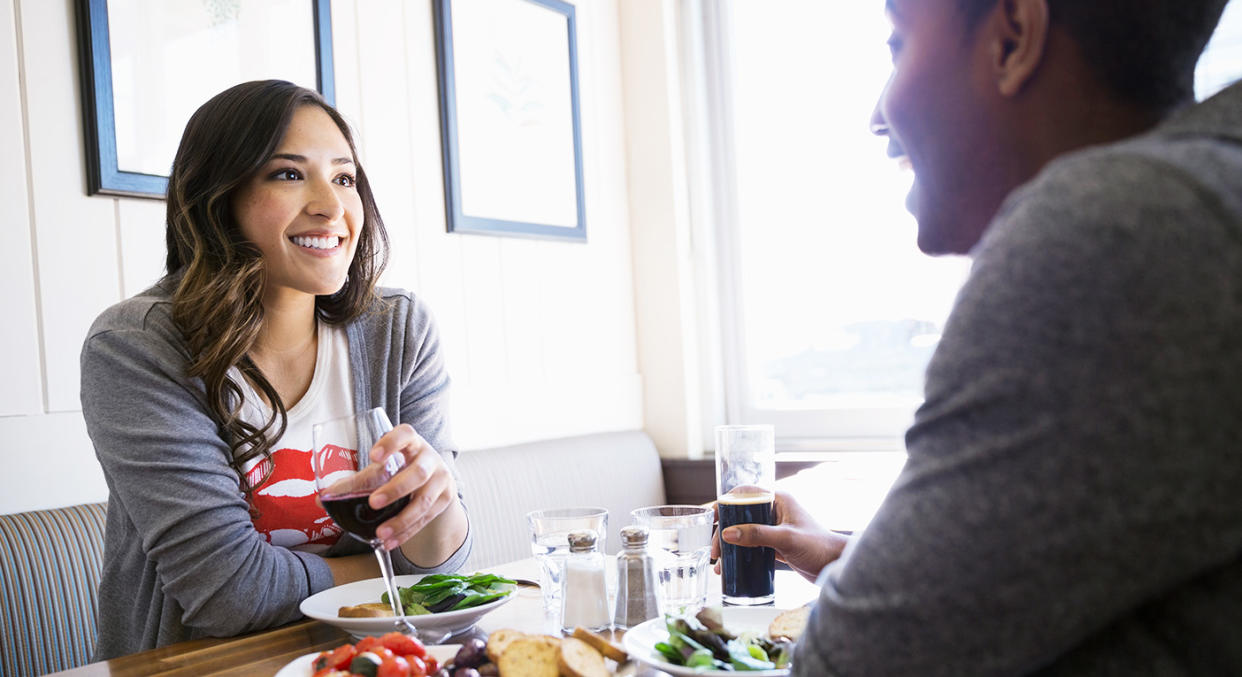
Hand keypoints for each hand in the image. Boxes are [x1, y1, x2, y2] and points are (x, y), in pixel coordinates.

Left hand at [366, 423, 456, 550]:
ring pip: (424, 500)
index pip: (405, 434)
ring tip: (381, 533)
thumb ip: (356, 482)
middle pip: (418, 472)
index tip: (373, 456)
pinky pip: (426, 519)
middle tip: (373, 502)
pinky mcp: (444, 499)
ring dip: (402, 519)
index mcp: (411, 442)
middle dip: (396, 489)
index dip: (391, 443)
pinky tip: (390, 542)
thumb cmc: (401, 469)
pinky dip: (407, 532)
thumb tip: (323, 498)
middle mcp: (429, 458)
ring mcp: (441, 479)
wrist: (433, 480)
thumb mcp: (383, 468)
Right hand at [712, 490, 848, 581]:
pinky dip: (739, 554)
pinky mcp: (776, 545)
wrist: (837, 566)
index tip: (711, 517)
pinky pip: (751, 546)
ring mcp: (774, 528)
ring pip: (743, 532)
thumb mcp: (786, 539)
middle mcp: (774, 511)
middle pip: (740, 515)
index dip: (725, 502)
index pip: (745, 493)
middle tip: (714, 549)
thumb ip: (757, 535)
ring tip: (719, 563)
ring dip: (729, 545)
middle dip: (723, 531)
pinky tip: (730, 567)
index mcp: (778, 500)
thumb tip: (728, 533)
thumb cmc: (819, 546)